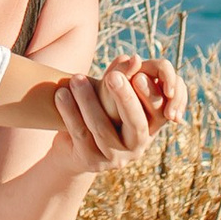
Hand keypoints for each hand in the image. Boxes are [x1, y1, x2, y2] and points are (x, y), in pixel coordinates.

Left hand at [50, 49, 181, 164]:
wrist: (75, 147)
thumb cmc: (101, 111)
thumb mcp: (113, 95)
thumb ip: (123, 76)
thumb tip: (132, 57)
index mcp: (151, 127)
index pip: (159, 110)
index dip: (150, 94)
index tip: (138, 75)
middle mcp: (138, 146)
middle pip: (136, 123)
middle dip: (124, 98)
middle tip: (113, 76)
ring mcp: (115, 157)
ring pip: (102, 128)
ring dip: (88, 101)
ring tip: (76, 79)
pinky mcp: (91, 161)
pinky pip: (80, 134)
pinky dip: (69, 112)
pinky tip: (61, 94)